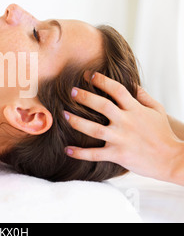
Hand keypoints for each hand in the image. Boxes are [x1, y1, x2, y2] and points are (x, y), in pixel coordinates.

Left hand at [65, 73, 183, 184]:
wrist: (171, 160)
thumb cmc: (163, 134)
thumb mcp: (157, 110)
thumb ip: (143, 96)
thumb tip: (132, 83)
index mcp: (135, 109)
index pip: (118, 90)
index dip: (102, 81)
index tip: (88, 75)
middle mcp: (126, 122)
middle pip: (103, 106)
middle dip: (85, 97)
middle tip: (71, 92)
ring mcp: (121, 139)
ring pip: (94, 129)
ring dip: (77, 122)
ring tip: (64, 115)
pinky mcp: (118, 155)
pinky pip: (95, 154)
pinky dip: (80, 153)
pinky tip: (67, 150)